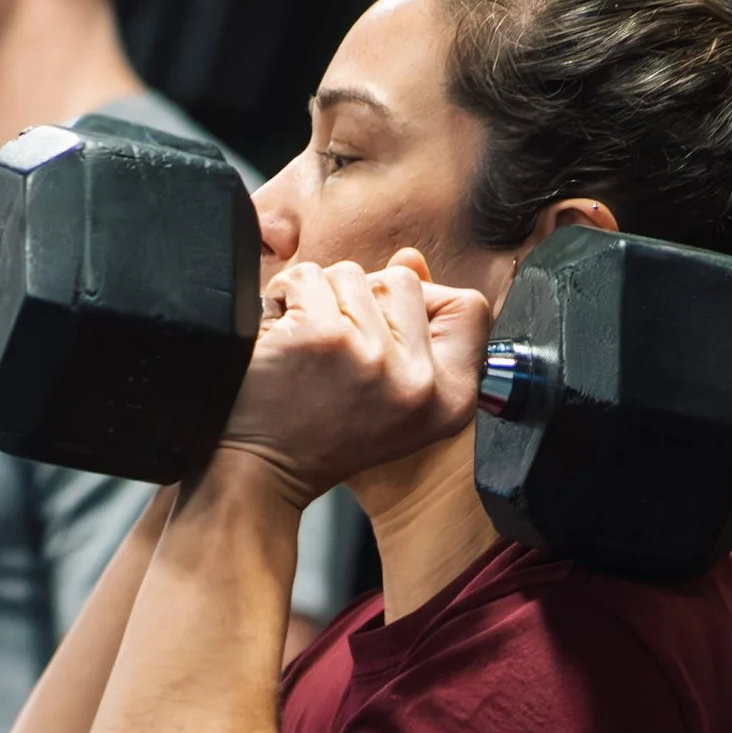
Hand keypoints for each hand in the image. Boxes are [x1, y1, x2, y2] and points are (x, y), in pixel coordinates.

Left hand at [216, 249, 492, 504]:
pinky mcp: (323, 337)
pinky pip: (306, 278)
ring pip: (351, 274)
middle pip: (402, 282)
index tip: (387, 330)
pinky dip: (282, 300)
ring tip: (306, 350)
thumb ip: (413, 328)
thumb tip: (410, 261)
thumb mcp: (393, 397)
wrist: (262, 471)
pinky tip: (280, 342)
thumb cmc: (322, 436)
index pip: (468, 308)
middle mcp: (419, 383)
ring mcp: (372, 357)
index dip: (427, 302)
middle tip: (336, 355)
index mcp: (451, 400)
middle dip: (362, 302)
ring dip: (318, 300)